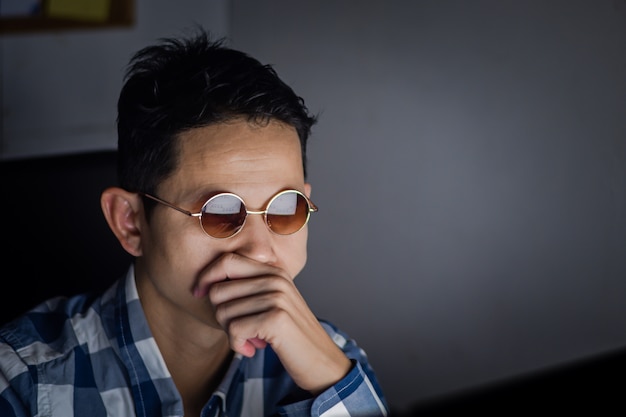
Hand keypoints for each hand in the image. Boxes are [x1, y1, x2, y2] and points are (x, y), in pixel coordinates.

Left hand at [193, 252, 351, 392]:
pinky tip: (252, 350)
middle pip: (219, 290)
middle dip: (220, 316)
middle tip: (238, 330)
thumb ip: (249, 289)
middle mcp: (275, 279)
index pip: (227, 260)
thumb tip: (208, 285)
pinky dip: (238, 345)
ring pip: (224, 312)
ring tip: (250, 341)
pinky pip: (234, 330)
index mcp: (274, 271)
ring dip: (231, 334)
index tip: (198, 293)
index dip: (206, 276)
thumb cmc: (291, 335)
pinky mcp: (275, 319)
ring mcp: (276, 297)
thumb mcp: (273, 303)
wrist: (322, 361)